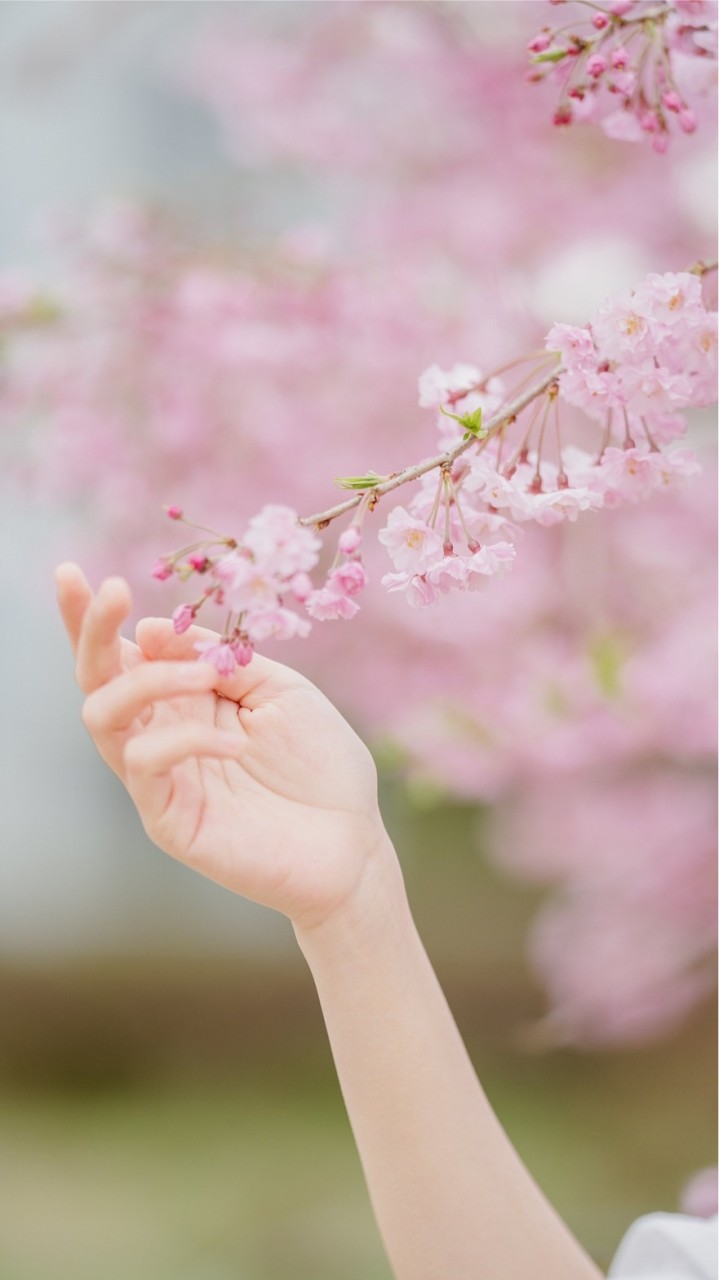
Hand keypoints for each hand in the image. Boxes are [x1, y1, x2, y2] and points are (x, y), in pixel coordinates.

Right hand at [55, 563, 393, 929]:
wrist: (353, 843)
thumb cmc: (320, 766)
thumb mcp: (279, 689)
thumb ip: (222, 657)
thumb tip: (152, 630)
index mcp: (185, 699)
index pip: (124, 654)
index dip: (92, 617)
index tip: (75, 572)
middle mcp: (162, 733)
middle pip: (96, 679)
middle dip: (92, 631)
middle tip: (110, 590)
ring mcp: (160, 779)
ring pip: (103, 717)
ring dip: (150, 680)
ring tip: (207, 678)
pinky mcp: (167, 819)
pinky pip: (143, 765)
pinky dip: (184, 740)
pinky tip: (235, 744)